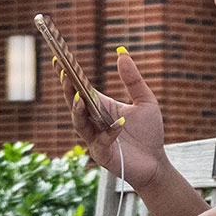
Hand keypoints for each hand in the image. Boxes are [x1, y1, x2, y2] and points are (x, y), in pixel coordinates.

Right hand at [62, 49, 168, 190]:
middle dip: (67, 90)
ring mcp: (95, 139)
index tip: (59, 59)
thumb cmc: (149, 133)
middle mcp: (93, 122)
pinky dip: (110, 131)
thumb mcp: (145, 101)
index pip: (80, 89)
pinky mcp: (103, 154)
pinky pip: (101, 141)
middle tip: (64, 74)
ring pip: (79, 124)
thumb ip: (133, 79)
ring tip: (79, 98)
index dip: (69, 76)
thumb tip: (121, 53)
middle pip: (74, 105)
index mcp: (100, 107)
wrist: (156, 162)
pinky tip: (120, 121)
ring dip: (78, 111)